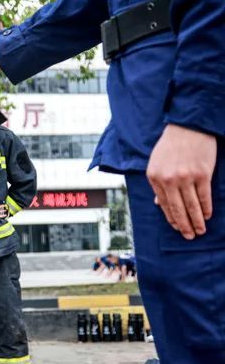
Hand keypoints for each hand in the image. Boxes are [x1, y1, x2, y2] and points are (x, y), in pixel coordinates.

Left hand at [147, 124, 216, 238]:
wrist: (188, 127)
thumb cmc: (171, 145)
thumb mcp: (156, 163)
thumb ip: (158, 183)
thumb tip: (158, 203)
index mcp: (154, 177)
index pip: (164, 204)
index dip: (171, 218)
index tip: (177, 228)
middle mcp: (168, 179)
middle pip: (177, 208)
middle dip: (183, 225)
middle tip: (189, 236)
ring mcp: (185, 177)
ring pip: (191, 205)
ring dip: (197, 221)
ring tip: (200, 231)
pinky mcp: (202, 174)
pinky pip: (204, 196)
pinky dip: (206, 208)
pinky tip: (208, 216)